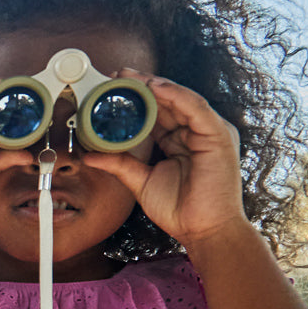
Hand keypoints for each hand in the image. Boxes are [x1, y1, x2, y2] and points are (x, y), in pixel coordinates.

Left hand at [83, 72, 247, 248]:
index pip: (157, 114)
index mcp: (180, 141)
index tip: (111, 92)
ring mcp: (208, 131)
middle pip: (167, 102)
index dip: (135, 101)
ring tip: (130, 77)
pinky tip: (154, 87)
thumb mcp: (143, 182)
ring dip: (154, 85)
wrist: (204, 231)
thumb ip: (120, 165)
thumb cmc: (181, 211)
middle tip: (116, 76)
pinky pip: (195, 107)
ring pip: (180, 99)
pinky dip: (175, 95)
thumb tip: (90, 155)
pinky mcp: (218, 134)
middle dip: (142, 87)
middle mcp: (195, 132)